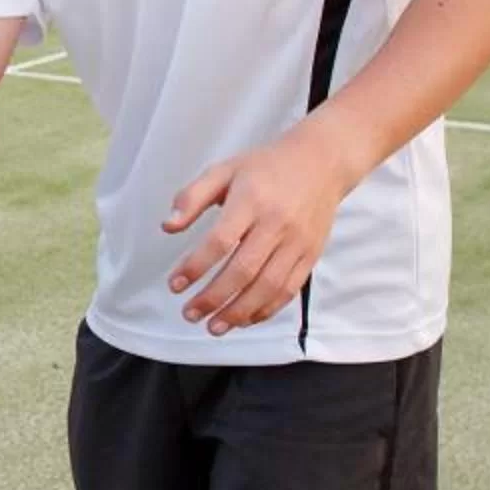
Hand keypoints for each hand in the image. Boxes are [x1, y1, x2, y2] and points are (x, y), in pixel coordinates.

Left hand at [162, 128, 356, 333]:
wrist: (321, 163)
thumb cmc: (265, 168)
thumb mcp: (224, 170)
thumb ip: (192, 197)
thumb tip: (168, 226)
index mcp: (252, 200)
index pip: (220, 241)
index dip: (195, 266)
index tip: (175, 285)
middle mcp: (277, 224)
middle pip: (243, 270)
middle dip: (214, 298)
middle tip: (189, 313)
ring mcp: (297, 243)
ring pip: (268, 287)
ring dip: (238, 312)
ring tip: (213, 326)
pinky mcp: (310, 256)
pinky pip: (288, 290)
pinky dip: (265, 310)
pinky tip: (243, 319)